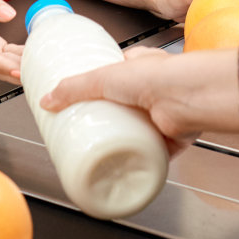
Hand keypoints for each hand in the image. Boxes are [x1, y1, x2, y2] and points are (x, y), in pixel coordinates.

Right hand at [40, 46, 238, 155]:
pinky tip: (128, 169)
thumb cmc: (158, 75)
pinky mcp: (171, 139)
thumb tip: (49, 99)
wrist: (190, 97)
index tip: (82, 103)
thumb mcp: (105, 76)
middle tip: (88, 134)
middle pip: (126, 108)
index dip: (99, 89)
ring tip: (103, 155)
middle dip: (111, 120)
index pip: (116, 78)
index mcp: (139, 68)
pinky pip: (156, 154)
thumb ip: (74, 87)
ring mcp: (163, 115)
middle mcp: (153, 91)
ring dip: (126, 143)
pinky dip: (144, 162)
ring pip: (140, 132)